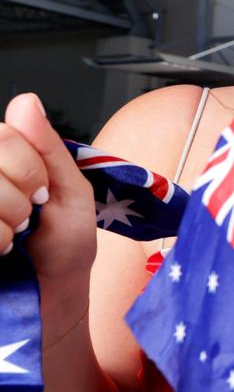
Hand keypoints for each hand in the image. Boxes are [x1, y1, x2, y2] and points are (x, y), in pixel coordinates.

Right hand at [1, 94, 96, 284]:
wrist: (53, 289)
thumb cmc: (62, 241)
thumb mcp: (69, 188)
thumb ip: (46, 147)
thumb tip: (26, 102)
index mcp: (1, 157)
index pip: (3, 135)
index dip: (28, 167)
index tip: (41, 192)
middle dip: (18, 196)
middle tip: (27, 216)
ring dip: (6, 220)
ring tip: (13, 234)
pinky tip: (0, 249)